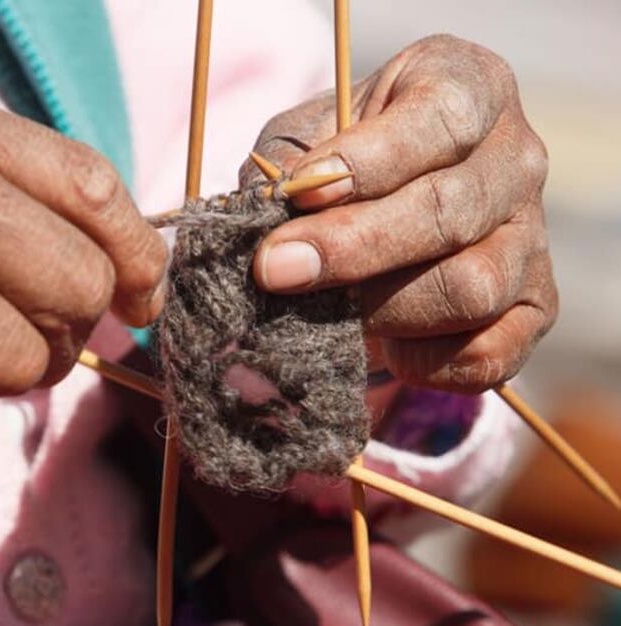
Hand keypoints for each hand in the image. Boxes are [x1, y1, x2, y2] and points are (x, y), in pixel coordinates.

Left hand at [242, 35, 555, 392]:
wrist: (383, 205)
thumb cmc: (338, 158)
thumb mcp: (304, 136)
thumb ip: (286, 165)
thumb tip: (268, 213)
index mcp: (470, 86)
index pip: (440, 120)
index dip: (368, 162)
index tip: (302, 192)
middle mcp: (516, 158)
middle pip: (449, 213)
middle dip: (352, 248)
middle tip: (276, 269)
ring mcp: (531, 237)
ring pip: (471, 288)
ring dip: (381, 309)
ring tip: (325, 309)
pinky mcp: (533, 306)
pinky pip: (488, 353)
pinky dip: (425, 361)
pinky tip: (383, 344)